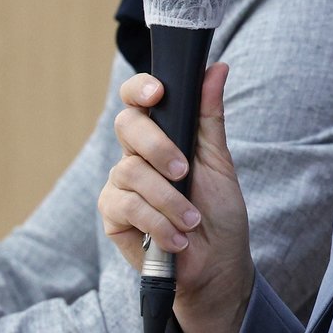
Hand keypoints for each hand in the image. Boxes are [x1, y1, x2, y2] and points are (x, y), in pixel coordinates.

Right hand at [99, 63, 254, 332]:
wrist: (215, 264)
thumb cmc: (218, 211)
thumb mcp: (219, 161)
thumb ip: (210, 116)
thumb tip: (218, 68)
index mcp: (162, 135)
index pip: (138, 99)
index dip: (140, 88)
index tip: (158, 92)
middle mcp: (136, 154)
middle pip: (127, 126)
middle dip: (158, 147)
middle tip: (184, 172)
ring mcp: (121, 184)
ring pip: (130, 171)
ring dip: (168, 199)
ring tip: (191, 221)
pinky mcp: (113, 215)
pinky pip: (125, 206)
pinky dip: (156, 222)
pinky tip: (176, 238)